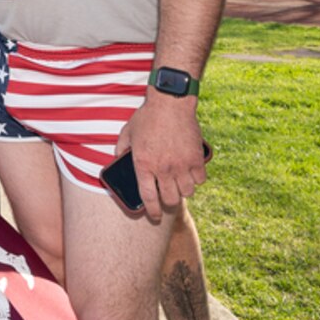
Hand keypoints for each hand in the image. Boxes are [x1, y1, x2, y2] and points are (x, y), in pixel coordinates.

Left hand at [110, 94, 206, 221]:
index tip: (155, 216)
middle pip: (170, 199)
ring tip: (180, 184)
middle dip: (169, 202)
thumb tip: (118, 159)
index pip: (148, 198)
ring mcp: (181, 165)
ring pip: (187, 193)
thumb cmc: (147, 117)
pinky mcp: (196, 158)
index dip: (152, 211)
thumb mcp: (127, 132)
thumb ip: (121, 148)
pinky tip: (192, 174)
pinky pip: (200, 180)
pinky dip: (197, 180)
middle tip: (169, 197)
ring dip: (183, 191)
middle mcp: (163, 169)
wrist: (170, 103)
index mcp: (144, 166)